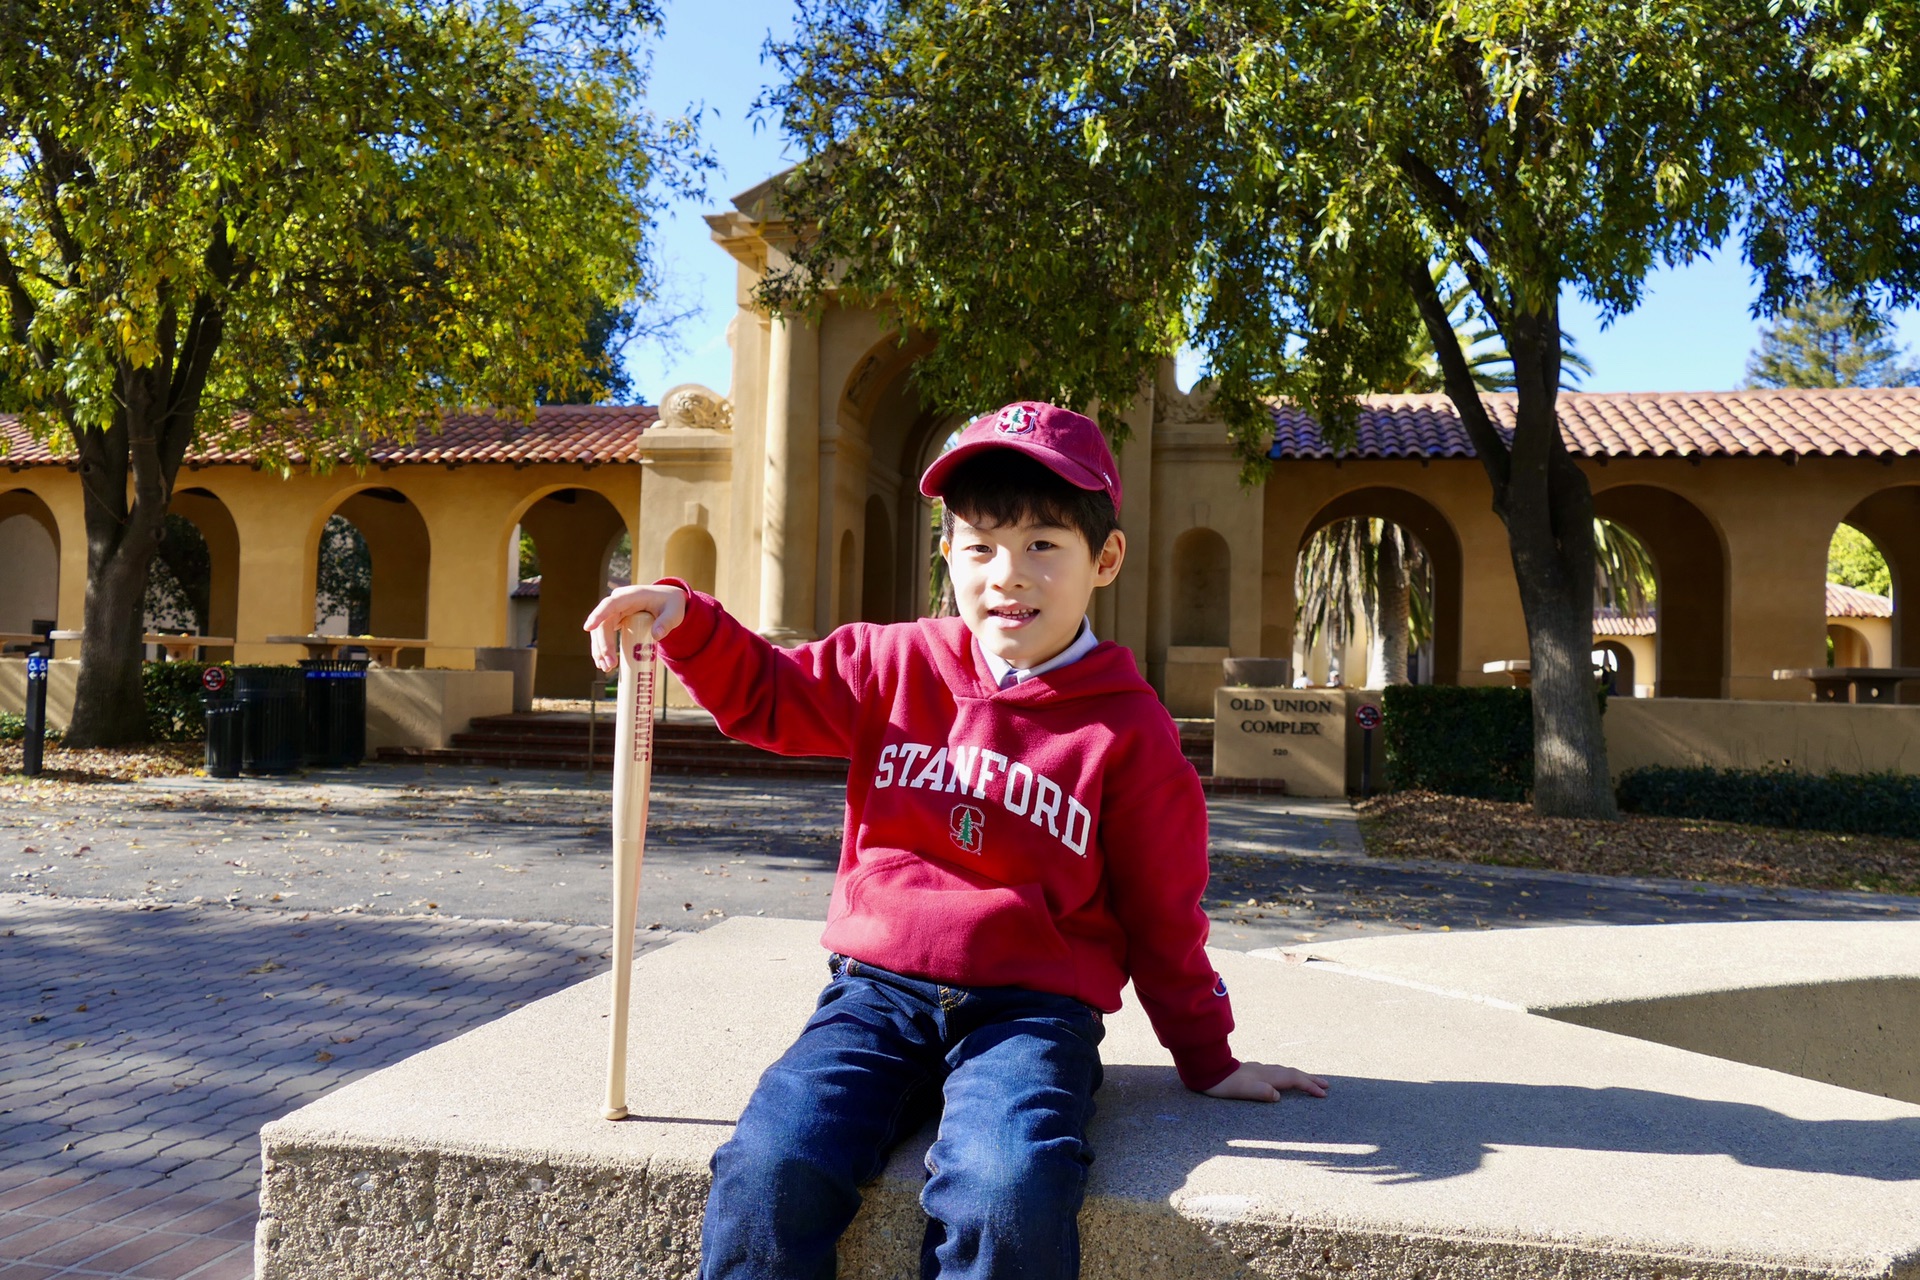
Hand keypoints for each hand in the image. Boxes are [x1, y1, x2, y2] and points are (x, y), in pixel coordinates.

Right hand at [583, 584, 687, 671]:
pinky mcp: (615, 620)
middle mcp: (618, 602)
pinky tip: (603, 663)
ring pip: (601, 630)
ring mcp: (615, 611)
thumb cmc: (671, 604)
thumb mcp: (674, 613)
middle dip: (603, 644)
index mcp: (630, 596)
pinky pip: (604, 634)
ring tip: (606, 668)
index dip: (598, 615)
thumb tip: (656, 636)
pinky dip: (603, 649)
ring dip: (600, 650)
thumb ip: (667, 623)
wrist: (669, 601)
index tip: (588, 628)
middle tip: (610, 664)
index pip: (610, 604)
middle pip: (604, 623)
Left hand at [1202, 1062, 1329, 1101]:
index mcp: (1267, 1076)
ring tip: (1309, 1081)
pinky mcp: (1252, 1071)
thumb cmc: (1224, 1085)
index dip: (1309, 1086)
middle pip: (1293, 1073)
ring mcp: (1259, 1070)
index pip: (1294, 1080)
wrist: (1207, 1071)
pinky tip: (1282, 1078)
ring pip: (1285, 1071)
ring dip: (1300, 1076)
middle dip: (1310, 1079)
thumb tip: (1278, 1096)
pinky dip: (1287, 1075)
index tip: (1323, 1095)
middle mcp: (1266, 1071)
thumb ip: (1260, 1092)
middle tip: (1326, 1086)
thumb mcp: (1241, 1090)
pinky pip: (1276, 1072)